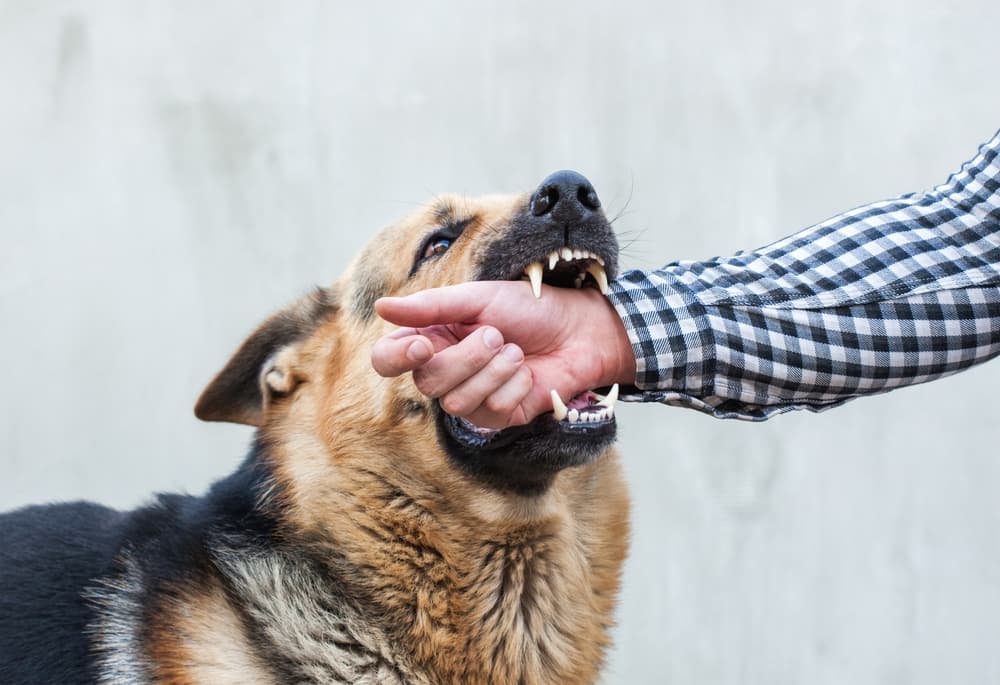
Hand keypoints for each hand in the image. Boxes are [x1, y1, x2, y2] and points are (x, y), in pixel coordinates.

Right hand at [371, 281, 634, 428]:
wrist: (579, 330)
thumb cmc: (529, 308)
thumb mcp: (479, 298)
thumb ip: (431, 306)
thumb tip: (381, 307)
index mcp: (432, 338)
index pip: (388, 359)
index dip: (396, 358)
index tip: (424, 345)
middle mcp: (445, 371)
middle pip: (427, 382)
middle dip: (466, 358)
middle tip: (497, 335)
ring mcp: (471, 397)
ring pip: (457, 402)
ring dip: (494, 372)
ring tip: (516, 352)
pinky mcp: (498, 417)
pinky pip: (491, 411)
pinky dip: (514, 386)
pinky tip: (528, 374)